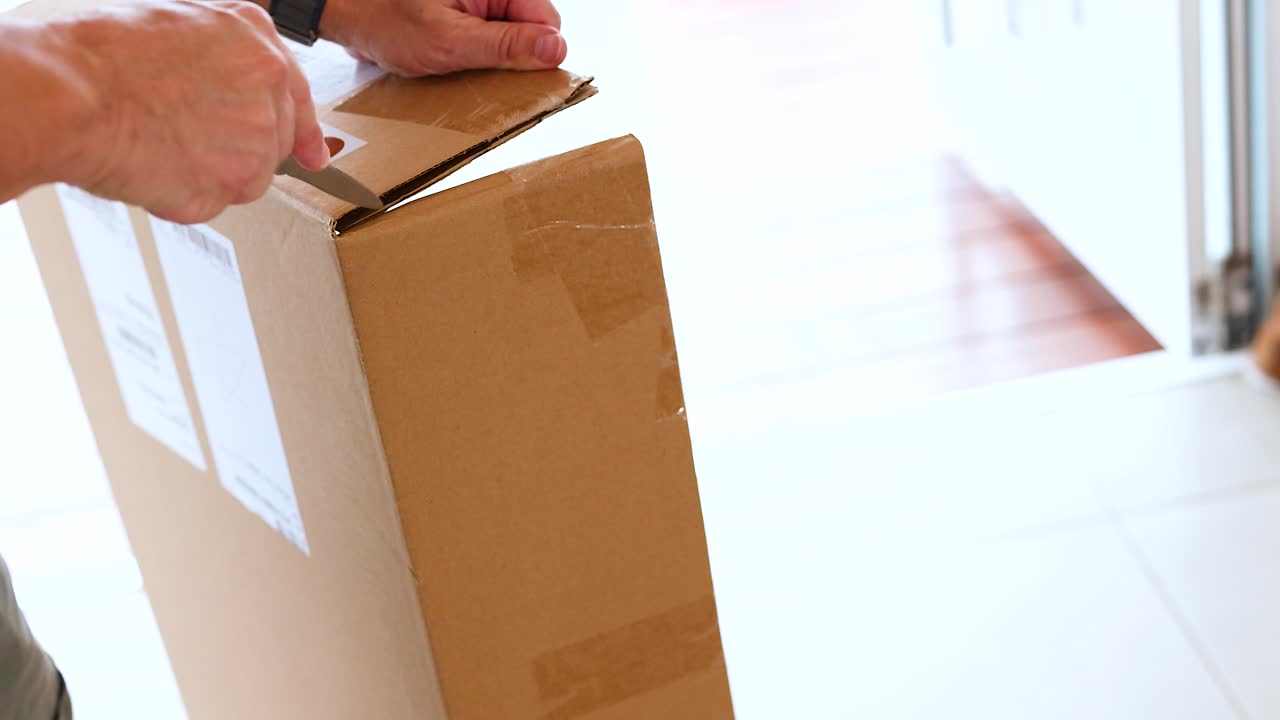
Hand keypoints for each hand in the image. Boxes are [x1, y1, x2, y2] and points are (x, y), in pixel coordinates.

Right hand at [56, 0, 328, 223]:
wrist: (75, 96)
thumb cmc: (102, 58)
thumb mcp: (174, 26)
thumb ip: (220, 56)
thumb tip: (226, 84)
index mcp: (255, 43)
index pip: (296, 93)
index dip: (304, 129)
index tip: (314, 155)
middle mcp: (269, 89)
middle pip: (271, 140)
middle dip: (235, 149)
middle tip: (183, 139)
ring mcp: (257, 140)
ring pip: (246, 175)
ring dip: (209, 172)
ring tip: (158, 144)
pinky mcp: (236, 183)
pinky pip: (214, 201)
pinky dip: (184, 196)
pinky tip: (152, 166)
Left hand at [319, 0, 566, 76]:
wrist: (348, 14)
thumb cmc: (385, 21)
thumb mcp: (449, 42)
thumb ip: (505, 46)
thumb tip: (555, 49)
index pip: (546, 19)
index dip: (535, 51)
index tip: (512, 72)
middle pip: (532, 26)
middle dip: (510, 53)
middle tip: (473, 63)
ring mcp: (482, 1)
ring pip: (514, 34)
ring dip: (494, 55)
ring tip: (458, 57)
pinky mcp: (471, 11)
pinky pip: (494, 35)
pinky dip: (481, 53)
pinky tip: (456, 56)